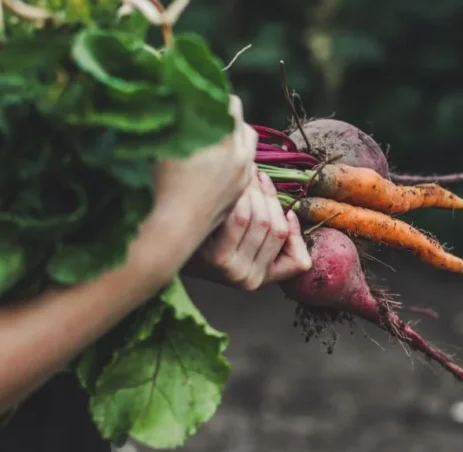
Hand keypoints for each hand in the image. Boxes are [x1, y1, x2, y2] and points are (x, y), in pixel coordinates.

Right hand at [150, 95, 257, 245]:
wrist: (172, 229)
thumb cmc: (160, 186)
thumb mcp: (164, 144)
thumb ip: (176, 117)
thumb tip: (174, 92)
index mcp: (224, 142)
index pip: (230, 104)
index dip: (213, 96)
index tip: (198, 95)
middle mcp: (240, 158)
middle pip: (242, 124)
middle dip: (226, 118)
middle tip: (203, 116)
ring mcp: (242, 178)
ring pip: (247, 147)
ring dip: (233, 139)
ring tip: (209, 139)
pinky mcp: (238, 194)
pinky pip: (244, 166)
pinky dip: (232, 158)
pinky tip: (211, 162)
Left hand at [196, 169, 311, 290]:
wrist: (164, 245)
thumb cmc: (206, 239)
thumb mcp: (241, 247)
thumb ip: (266, 236)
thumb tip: (288, 215)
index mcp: (260, 280)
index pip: (298, 261)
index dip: (295, 233)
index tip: (288, 213)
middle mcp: (249, 280)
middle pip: (276, 229)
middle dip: (269, 198)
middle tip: (257, 176)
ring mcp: (233, 270)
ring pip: (262, 220)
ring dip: (255, 192)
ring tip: (245, 176)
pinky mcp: (217, 258)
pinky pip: (242, 218)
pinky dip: (242, 197)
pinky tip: (235, 187)